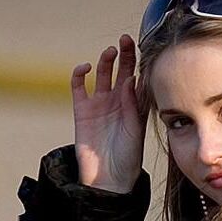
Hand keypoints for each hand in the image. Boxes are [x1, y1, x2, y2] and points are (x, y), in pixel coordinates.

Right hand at [71, 33, 144, 194]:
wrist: (108, 180)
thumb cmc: (128, 159)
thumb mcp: (136, 130)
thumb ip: (135, 105)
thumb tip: (132, 78)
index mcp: (134, 104)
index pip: (138, 76)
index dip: (139, 60)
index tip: (142, 46)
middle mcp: (117, 101)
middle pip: (121, 70)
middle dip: (124, 54)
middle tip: (126, 40)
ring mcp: (99, 104)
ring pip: (102, 73)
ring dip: (106, 60)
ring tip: (110, 53)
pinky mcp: (82, 110)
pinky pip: (79, 86)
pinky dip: (80, 73)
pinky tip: (86, 68)